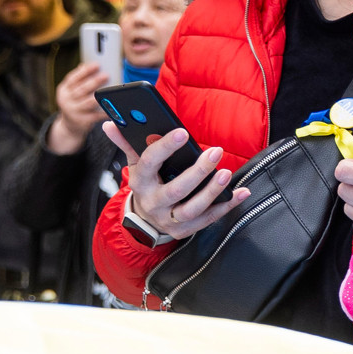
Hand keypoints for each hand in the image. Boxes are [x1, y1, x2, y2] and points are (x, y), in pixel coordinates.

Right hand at [47, 63, 112, 154]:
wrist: (70, 126)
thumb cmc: (77, 103)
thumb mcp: (73, 91)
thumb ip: (80, 80)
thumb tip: (88, 65)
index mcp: (63, 90)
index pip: (72, 78)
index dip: (85, 71)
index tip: (97, 64)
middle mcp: (65, 100)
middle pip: (81, 89)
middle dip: (94, 81)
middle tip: (106, 75)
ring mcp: (73, 111)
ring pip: (88, 102)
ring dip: (100, 95)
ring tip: (110, 90)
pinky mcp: (82, 121)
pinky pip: (96, 115)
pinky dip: (105, 111)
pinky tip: (113, 107)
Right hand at [105, 123, 247, 240]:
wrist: (145, 220)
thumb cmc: (147, 184)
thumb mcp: (135, 165)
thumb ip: (127, 143)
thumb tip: (110, 123)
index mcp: (140, 181)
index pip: (150, 162)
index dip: (166, 147)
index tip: (182, 132)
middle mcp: (153, 202)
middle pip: (176, 189)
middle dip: (198, 171)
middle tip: (216, 152)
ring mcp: (169, 218)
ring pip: (192, 208)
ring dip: (212, 191)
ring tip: (226, 173)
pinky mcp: (185, 229)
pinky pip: (209, 218)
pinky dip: (227, 205)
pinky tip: (242, 192)